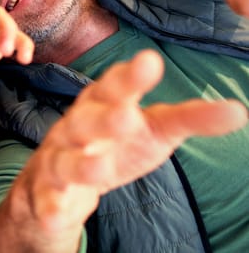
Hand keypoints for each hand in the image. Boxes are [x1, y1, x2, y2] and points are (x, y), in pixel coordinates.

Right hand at [17, 50, 246, 232]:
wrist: (57, 180)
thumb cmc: (114, 143)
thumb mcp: (155, 129)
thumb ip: (190, 118)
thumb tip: (239, 111)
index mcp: (101, 105)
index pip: (114, 87)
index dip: (129, 77)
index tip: (149, 62)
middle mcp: (75, 128)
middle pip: (84, 121)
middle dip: (103, 120)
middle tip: (128, 117)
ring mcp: (58, 160)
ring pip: (65, 161)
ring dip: (82, 164)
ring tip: (102, 169)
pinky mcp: (49, 193)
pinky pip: (47, 200)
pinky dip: (50, 207)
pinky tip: (56, 215)